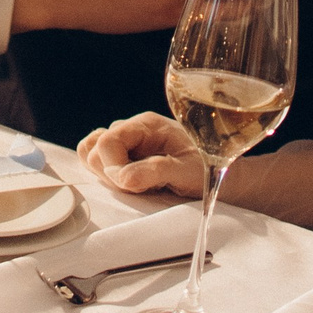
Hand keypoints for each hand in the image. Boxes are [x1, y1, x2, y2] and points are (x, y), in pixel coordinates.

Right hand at [77, 110, 204, 198]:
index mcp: (146, 125)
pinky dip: (107, 176)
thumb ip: (156, 171)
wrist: (220, 175)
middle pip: (94, 147)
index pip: (107, 141)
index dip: (112, 167)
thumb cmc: (206, 169)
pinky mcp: (125, 157)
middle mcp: (133, 130)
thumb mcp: (187, 171)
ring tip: (134, 185)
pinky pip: (100, 163)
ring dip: (106, 174)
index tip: (129, 185)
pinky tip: (130, 185)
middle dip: (110, 172)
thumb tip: (123, 177)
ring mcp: (128, 143)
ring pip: (92, 153)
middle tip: (138, 186)